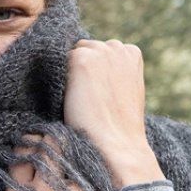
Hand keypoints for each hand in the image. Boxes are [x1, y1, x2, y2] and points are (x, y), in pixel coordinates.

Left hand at [64, 39, 165, 187]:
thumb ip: (114, 72)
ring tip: (78, 98)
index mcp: (132, 52)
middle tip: (84, 97)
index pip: (100, 51)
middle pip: (85, 48)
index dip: (93, 72)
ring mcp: (99, 51)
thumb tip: (92, 67)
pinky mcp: (81, 59)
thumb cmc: (119, 124)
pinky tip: (68, 97)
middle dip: (82, 68)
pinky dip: (59, 78)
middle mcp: (116, 47)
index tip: (96, 94)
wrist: (117, 143)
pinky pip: (59, 61)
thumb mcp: (125, 90)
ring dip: (70, 71)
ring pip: (71, 53)